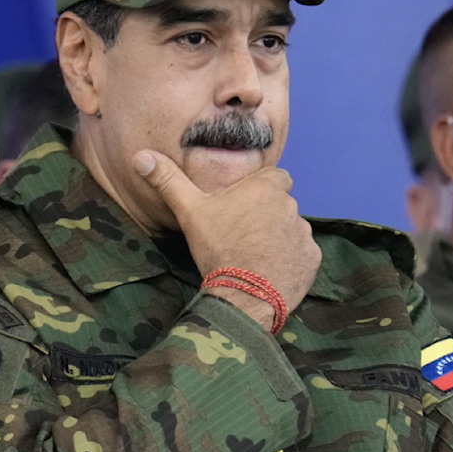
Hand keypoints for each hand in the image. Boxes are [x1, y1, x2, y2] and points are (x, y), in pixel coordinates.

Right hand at [132, 151, 320, 321]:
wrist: (244, 295)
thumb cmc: (218, 249)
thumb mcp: (190, 212)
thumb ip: (168, 181)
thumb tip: (140, 156)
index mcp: (266, 188)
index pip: (276, 177)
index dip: (262, 189)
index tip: (246, 205)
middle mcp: (291, 206)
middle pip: (282, 206)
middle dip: (269, 216)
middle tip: (245, 235)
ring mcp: (304, 234)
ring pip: (293, 230)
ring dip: (280, 238)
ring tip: (257, 256)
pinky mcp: (312, 258)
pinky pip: (302, 254)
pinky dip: (291, 260)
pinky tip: (271, 271)